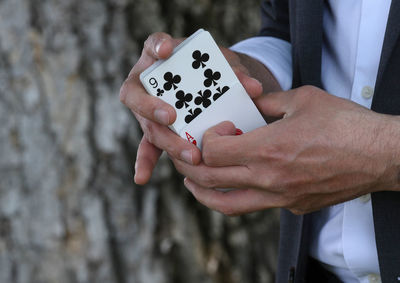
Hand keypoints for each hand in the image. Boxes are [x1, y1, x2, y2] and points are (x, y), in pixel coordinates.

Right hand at [120, 32, 264, 184]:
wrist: (213, 85)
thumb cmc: (215, 70)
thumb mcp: (225, 66)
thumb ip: (236, 73)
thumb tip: (254, 89)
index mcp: (162, 57)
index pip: (154, 44)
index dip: (157, 46)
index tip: (167, 50)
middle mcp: (148, 83)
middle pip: (139, 94)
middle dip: (153, 107)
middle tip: (172, 117)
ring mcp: (148, 109)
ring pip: (149, 126)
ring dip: (167, 142)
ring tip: (190, 154)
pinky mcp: (155, 129)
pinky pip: (147, 147)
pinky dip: (145, 162)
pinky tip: (142, 178)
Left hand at [171, 86, 399, 214]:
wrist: (381, 155)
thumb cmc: (345, 124)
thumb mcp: (302, 100)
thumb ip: (268, 102)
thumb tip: (249, 103)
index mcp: (268, 149)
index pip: (213, 153)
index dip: (205, 140)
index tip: (217, 130)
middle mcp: (269, 179)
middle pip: (211, 182)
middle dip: (190, 170)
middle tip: (184, 161)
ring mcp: (281, 198)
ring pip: (228, 206)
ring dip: (205, 195)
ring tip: (195, 185)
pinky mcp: (293, 207)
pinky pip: (256, 205)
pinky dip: (238, 196)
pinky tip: (238, 183)